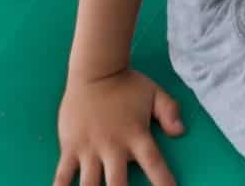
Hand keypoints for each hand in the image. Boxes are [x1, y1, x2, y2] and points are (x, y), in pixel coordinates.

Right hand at [53, 67, 185, 185]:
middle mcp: (113, 146)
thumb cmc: (126, 84)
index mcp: (136, 135)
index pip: (154, 164)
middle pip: (118, 184)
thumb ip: (169, 111)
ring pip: (89, 185)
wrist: (94, 70)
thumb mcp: (154, 93)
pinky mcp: (70, 147)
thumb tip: (181, 131)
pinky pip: (63, 175)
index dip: (163, 182)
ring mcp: (89, 148)